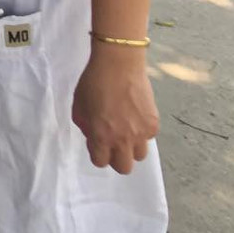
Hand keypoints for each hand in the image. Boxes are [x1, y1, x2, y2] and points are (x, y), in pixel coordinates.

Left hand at [72, 44, 160, 173]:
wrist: (118, 64)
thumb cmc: (93, 82)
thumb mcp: (79, 106)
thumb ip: (86, 126)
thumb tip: (93, 136)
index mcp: (101, 136)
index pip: (101, 162)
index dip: (98, 153)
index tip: (97, 143)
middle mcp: (123, 139)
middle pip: (124, 168)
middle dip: (117, 158)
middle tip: (113, 143)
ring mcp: (141, 133)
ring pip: (140, 156)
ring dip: (132, 147)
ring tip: (126, 130)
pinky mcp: (154, 123)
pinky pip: (149, 137)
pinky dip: (142, 131)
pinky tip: (135, 115)